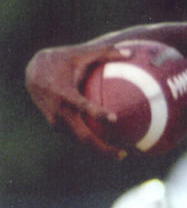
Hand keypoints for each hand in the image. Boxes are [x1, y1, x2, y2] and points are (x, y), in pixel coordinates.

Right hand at [25, 42, 129, 156]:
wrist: (34, 71)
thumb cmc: (64, 60)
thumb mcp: (82, 53)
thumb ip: (106, 52)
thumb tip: (131, 52)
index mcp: (65, 93)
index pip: (83, 105)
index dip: (97, 113)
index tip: (114, 119)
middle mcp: (60, 111)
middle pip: (83, 136)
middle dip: (103, 148)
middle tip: (124, 154)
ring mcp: (56, 121)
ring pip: (79, 141)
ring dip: (98, 150)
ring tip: (120, 155)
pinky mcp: (56, 125)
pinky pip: (76, 137)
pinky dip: (91, 143)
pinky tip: (108, 146)